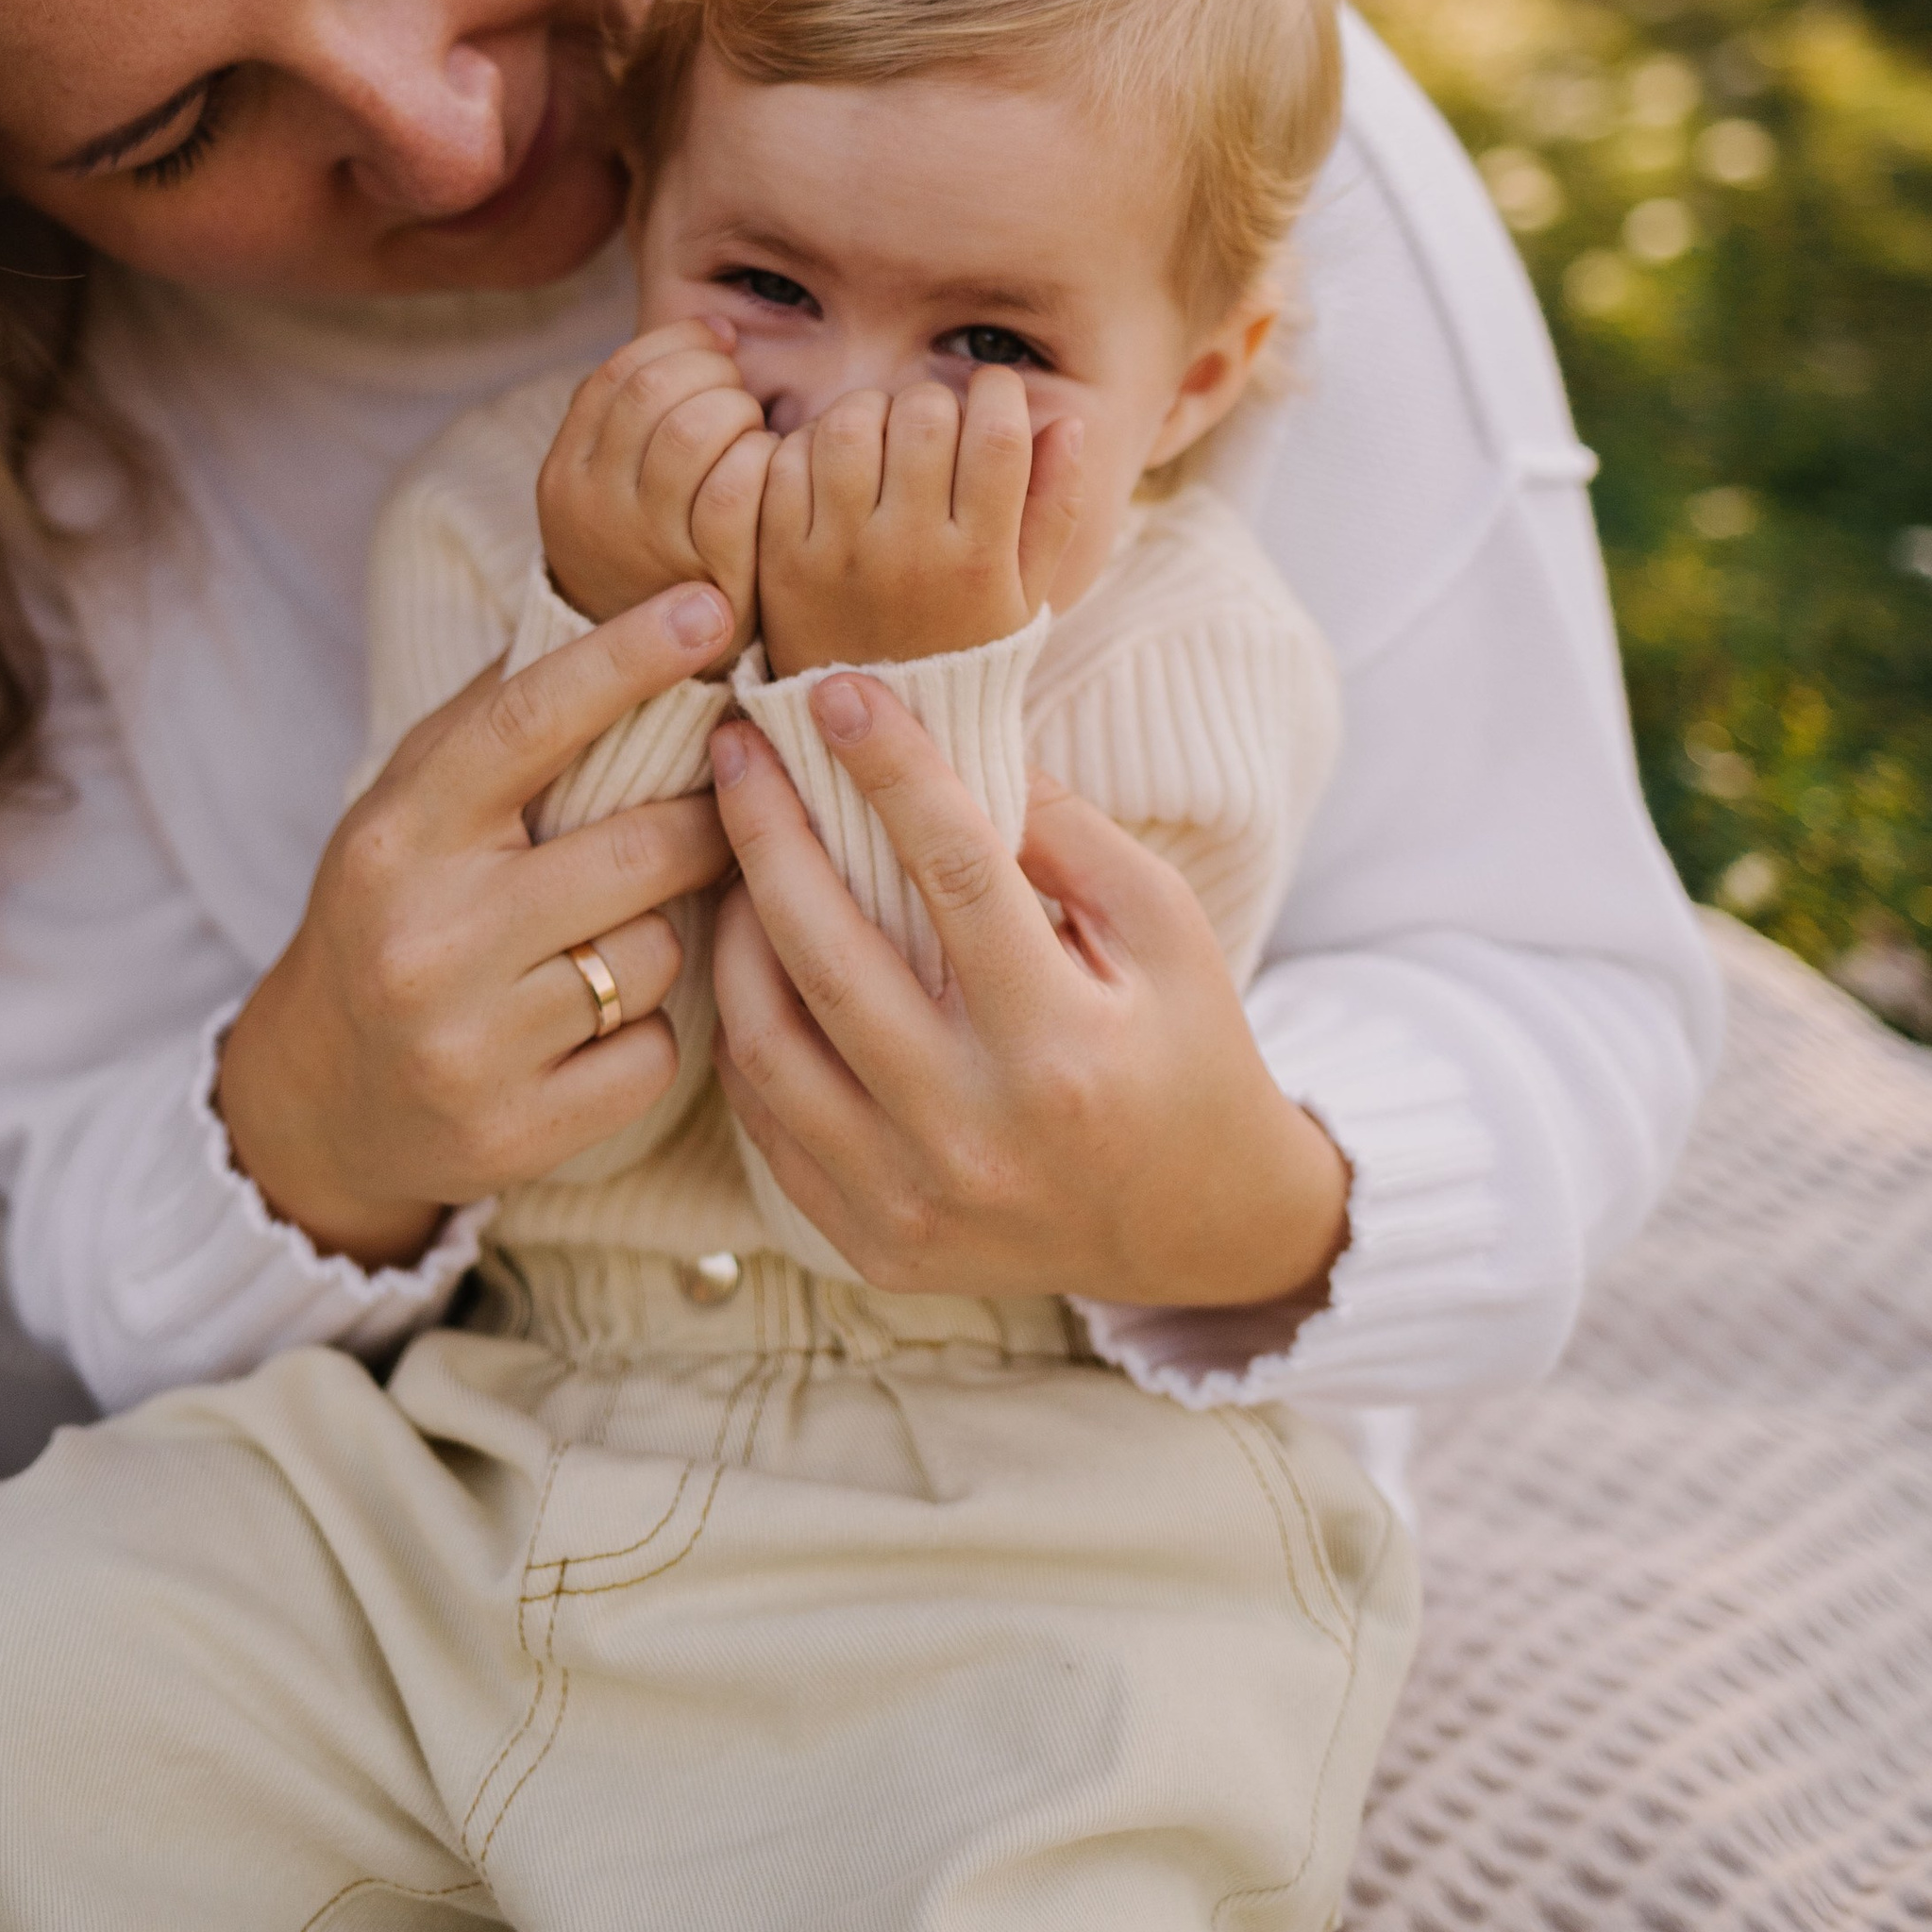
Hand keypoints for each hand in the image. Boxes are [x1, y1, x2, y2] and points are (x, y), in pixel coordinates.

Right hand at [216, 582, 739, 1266]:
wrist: (318, 1098)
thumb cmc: (394, 911)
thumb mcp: (412, 805)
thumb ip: (499, 717)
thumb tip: (615, 600)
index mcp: (400, 835)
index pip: (525, 725)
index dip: (626, 659)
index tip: (710, 604)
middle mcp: (424, 937)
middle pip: (636, 851)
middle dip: (708, 819)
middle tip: (732, 804)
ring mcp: (465, 1045)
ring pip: (655, 956)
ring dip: (662, 937)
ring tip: (616, 935)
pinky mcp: (509, 1135)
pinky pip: (653, 1057)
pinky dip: (647, 1034)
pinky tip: (600, 1025)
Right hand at [537, 318, 773, 641]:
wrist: (650, 677)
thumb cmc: (653, 559)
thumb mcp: (616, 491)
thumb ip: (644, 416)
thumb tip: (721, 328)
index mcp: (565, 473)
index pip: (619, 371)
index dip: (679, 341)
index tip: (721, 344)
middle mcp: (593, 502)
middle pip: (657, 389)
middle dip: (714, 374)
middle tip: (741, 396)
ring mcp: (646, 540)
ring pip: (696, 427)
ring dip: (741, 414)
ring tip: (753, 435)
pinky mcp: (705, 572)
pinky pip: (737, 485)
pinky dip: (763, 460)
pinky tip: (770, 472)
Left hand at [708, 680, 1349, 1309]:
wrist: (1195, 1229)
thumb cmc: (1185, 1050)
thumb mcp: (1165, 928)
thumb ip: (1063, 834)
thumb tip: (945, 747)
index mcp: (1064, 1050)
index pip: (957, 875)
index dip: (891, 769)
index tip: (839, 690)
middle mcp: (977, 1135)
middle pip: (832, 955)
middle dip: (768, 830)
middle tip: (736, 744)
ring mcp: (912, 1200)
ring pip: (769, 1041)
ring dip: (735, 926)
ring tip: (738, 850)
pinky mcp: (871, 1242)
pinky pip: (765, 1119)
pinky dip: (744, 1024)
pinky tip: (753, 955)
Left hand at [756, 368, 1082, 673]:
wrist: (872, 730)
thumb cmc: (961, 650)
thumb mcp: (1024, 595)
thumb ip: (1054, 508)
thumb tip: (1066, 420)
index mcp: (978, 558)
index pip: (996, 433)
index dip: (998, 392)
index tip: (992, 396)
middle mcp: (909, 552)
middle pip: (923, 414)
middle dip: (934, 400)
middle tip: (934, 421)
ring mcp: (838, 554)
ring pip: (851, 424)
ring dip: (871, 411)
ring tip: (882, 434)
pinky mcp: (781, 558)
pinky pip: (787, 460)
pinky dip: (810, 444)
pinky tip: (834, 465)